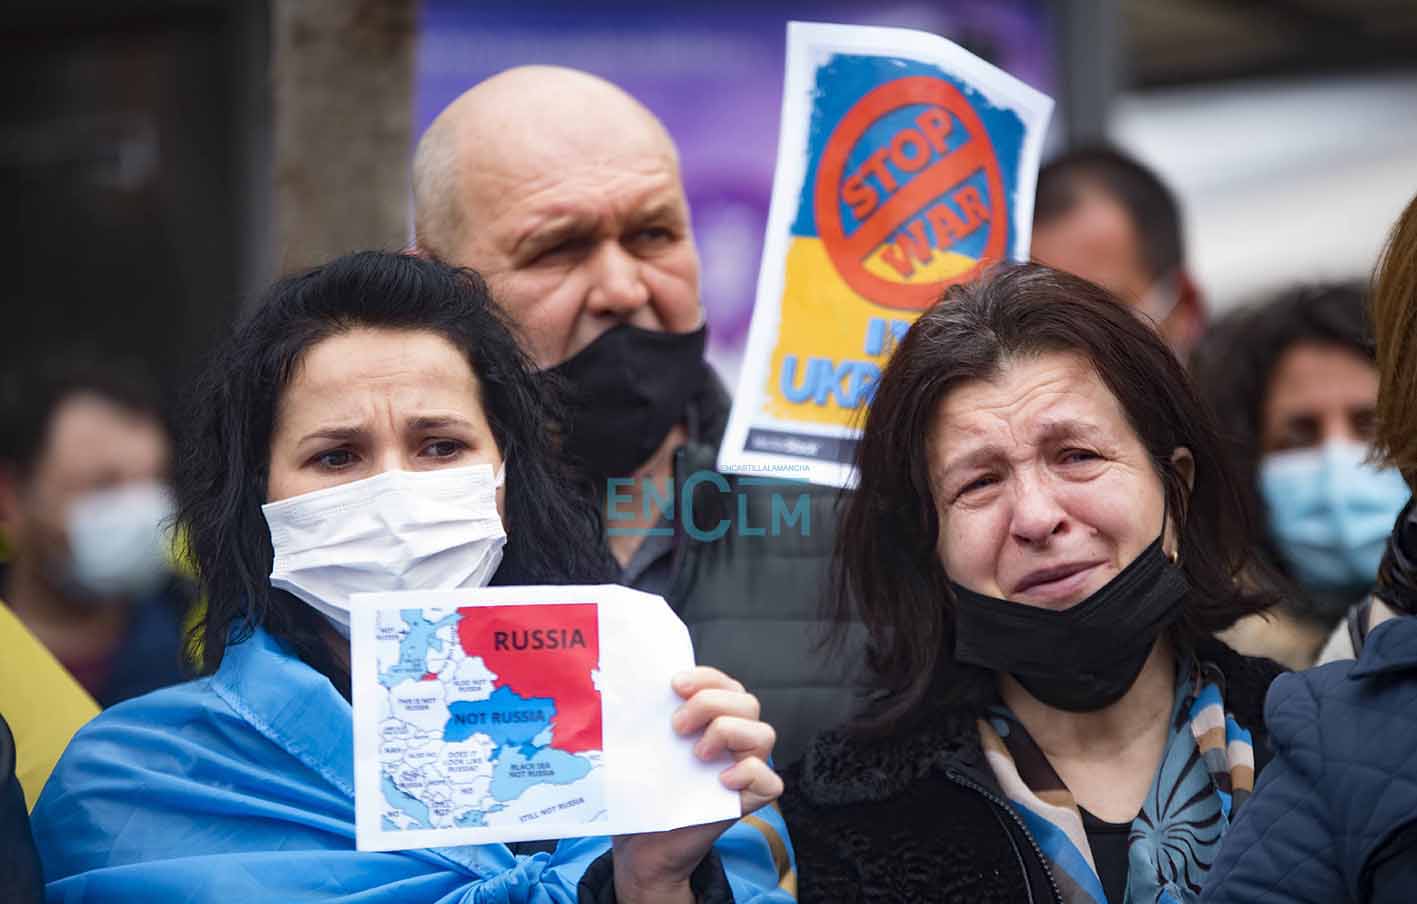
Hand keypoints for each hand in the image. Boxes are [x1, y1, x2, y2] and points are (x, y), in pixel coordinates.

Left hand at [611, 667, 781, 903]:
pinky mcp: (749, 802)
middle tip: (677, 727)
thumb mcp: (644, 748)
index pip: (725, 683)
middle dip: (710, 704)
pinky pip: (769, 780)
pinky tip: (721, 780)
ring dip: (728, 733)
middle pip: (748, 702)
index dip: (706, 677)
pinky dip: (748, 773)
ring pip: (764, 734)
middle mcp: (735, 741)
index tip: (675, 686)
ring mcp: (745, 771)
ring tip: (697, 754)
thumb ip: (650, 719)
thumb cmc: (644, 792)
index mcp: (714, 720)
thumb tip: (633, 691)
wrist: (642, 845)